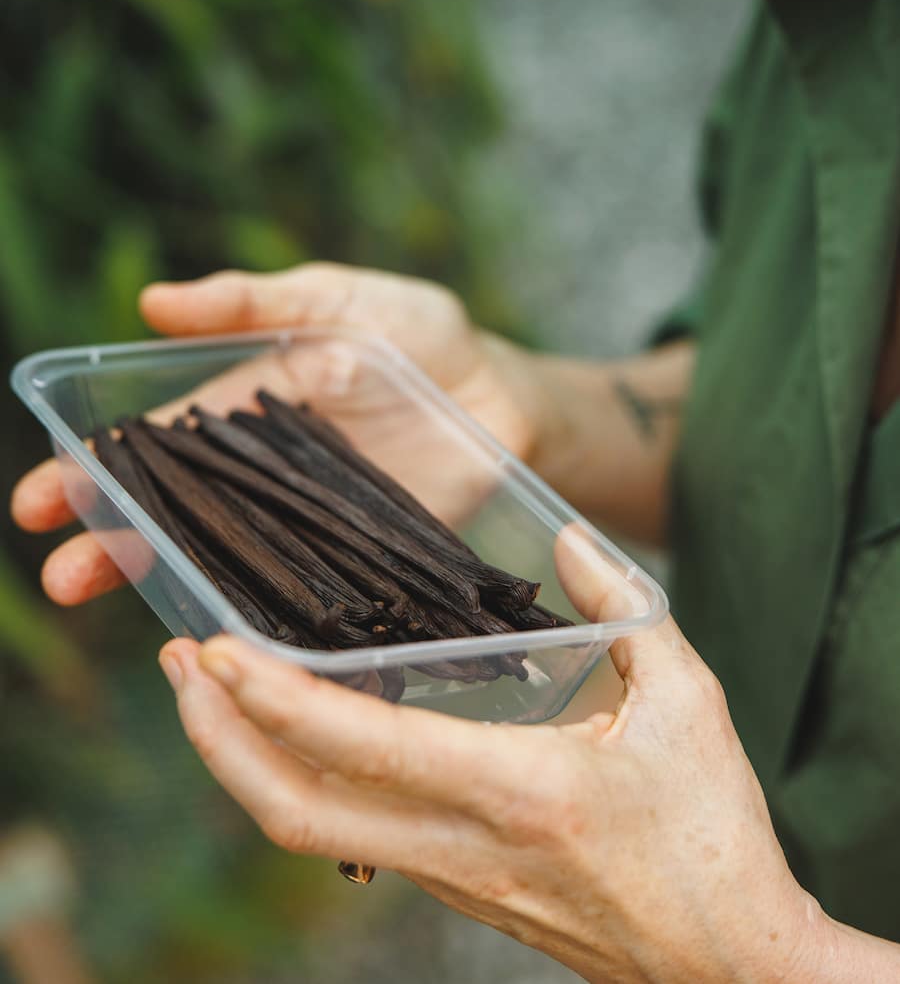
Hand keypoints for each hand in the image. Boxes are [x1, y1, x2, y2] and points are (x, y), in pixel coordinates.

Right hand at [10, 263, 545, 606]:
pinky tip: (226, 646)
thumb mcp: (339, 300)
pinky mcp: (357, 569)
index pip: (152, 450)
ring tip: (119, 610)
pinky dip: (259, 623)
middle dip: (108, 543)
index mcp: (244, 415)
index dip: (89, 473)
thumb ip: (254, 302)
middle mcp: (263, 483)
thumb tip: (152, 302)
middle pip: (171, 519)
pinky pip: (299, 600)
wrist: (508, 396)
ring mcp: (307, 531)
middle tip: (59, 576)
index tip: (36, 503)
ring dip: (165, 588)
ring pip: (222, 566)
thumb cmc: (424, 337)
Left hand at [156, 533, 828, 983]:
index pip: (365, 747)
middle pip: (295, 811)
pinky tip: (297, 733)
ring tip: (214, 689)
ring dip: (246, 760)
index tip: (218, 650)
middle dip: (217, 739)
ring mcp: (449, 875)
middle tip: (179, 666)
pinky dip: (299, 780)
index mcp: (515, 790)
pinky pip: (352, 834)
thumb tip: (566, 535)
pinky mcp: (455, 886)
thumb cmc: (711, 833)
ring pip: (312, 829)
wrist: (726, 965)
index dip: (278, 700)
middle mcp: (460, 843)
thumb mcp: (688, 701)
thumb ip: (621, 607)